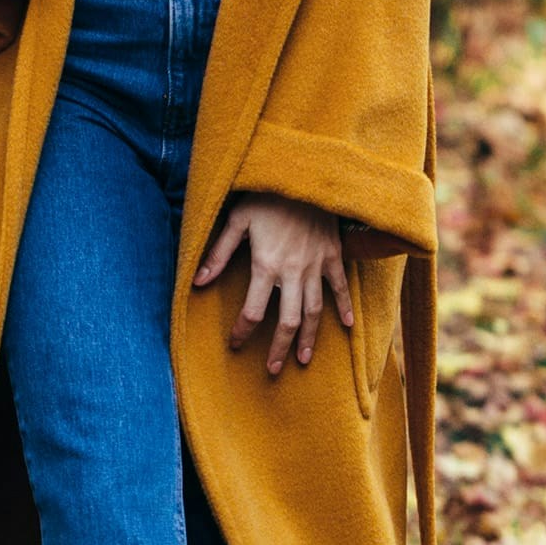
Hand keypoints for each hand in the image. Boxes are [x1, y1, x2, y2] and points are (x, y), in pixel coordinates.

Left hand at [192, 190, 353, 373]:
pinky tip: (347, 326)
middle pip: (287, 320)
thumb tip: (198, 283)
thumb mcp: (236, 220)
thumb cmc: (265, 196)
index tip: (235, 344)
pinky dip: (344, 307)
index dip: (243, 331)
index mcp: (266, 264)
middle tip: (273, 369)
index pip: (252, 311)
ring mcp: (317, 265)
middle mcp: (293, 271)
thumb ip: (219, 253)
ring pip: (314, 311)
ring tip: (302, 359)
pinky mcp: (333, 256)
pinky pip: (340, 287)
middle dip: (278, 348)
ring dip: (309, 338)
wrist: (304, 175)